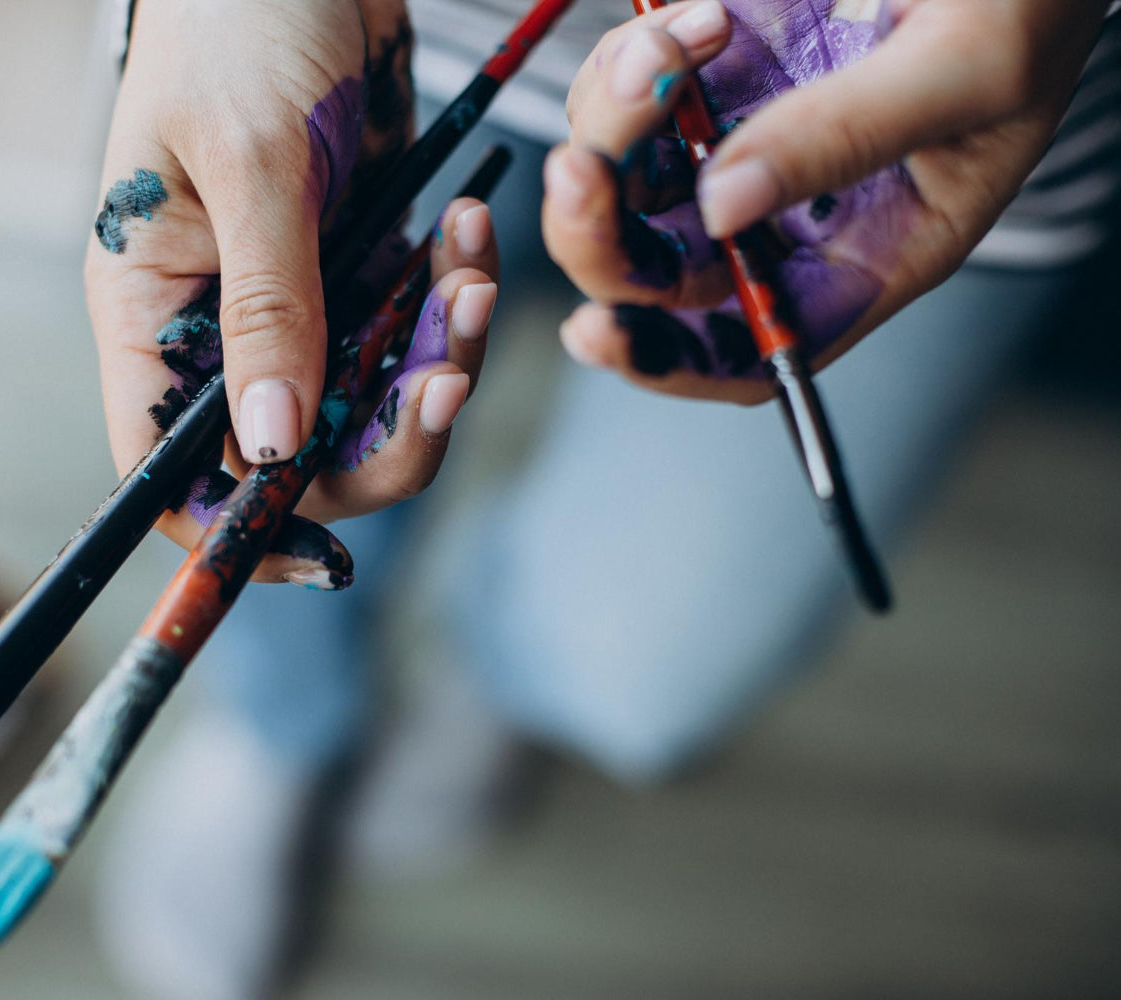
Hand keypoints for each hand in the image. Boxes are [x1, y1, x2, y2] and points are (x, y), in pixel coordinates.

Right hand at [86, 0, 500, 586]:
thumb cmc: (241, 17)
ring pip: (372, 395)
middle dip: (388, 430)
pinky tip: (466, 234)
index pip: (171, 471)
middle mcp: (218, 322)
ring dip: (438, 356)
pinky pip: (413, 326)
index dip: (235, 530)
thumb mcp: (255, 160)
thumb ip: (269, 306)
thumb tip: (274, 451)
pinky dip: (451, 297)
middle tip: (452, 367)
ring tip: (473, 275)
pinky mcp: (356, 259)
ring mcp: (294, 295)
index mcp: (151, 311)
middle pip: (298, 453)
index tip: (319, 555)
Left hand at [543, 0, 1108, 402]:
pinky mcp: (712, 74)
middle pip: (652, 273)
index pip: (743, 352)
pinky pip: (625, 95)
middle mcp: (784, 214)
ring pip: (621, 182)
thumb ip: (847, 135)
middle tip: (580, 169)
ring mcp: (738, 140)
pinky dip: (628, 63)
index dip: (664, 360)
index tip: (603, 331)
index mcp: (860, 256)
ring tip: (664, 46)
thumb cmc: (1028, 6)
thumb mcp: (967, 71)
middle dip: (597, 235)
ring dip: (610, 124)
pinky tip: (690, 17)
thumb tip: (722, 206)